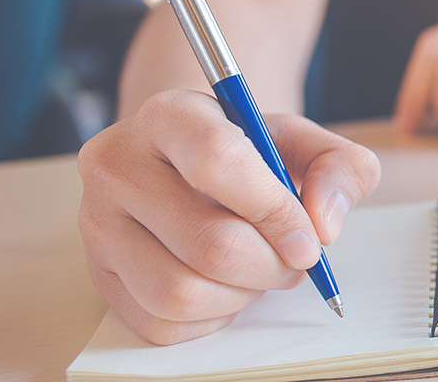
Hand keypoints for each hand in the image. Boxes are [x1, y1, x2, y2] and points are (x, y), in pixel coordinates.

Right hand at [77, 90, 379, 344]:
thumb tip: (324, 226)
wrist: (190, 167)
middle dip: (271, 265)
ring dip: (241, 295)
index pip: (219, 160)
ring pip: (181, 293)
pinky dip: (211, 316)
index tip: (310, 240)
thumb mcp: (305, 143)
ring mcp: (97, 225)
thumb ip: (340, 169)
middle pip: (209, 244)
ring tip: (258, 269)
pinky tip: (224, 285)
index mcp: (169, 116)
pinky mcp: (99, 276)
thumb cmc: (252, 155)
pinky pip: (162, 323)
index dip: (276, 212)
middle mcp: (117, 165)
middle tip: (293, 258)